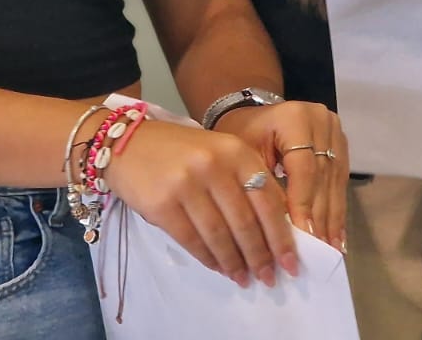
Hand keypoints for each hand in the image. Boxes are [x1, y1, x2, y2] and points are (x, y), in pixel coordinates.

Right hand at [104, 119, 298, 288]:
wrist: (130, 143)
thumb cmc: (183, 152)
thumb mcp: (221, 154)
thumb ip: (246, 183)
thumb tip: (275, 231)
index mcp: (236, 151)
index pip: (268, 200)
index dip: (281, 237)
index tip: (291, 263)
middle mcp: (214, 165)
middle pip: (245, 222)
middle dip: (259, 256)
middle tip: (268, 278)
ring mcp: (187, 184)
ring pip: (219, 235)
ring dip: (234, 262)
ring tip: (243, 279)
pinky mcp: (161, 204)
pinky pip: (192, 240)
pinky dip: (208, 258)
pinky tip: (218, 268)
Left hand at [214, 101, 349, 251]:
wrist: (251, 117)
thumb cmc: (242, 136)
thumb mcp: (246, 157)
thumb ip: (266, 188)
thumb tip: (285, 232)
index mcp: (295, 118)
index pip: (304, 169)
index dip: (304, 204)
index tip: (304, 237)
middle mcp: (320, 120)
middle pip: (322, 176)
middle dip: (320, 217)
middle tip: (319, 250)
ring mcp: (334, 131)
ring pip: (335, 181)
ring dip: (332, 217)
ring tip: (330, 248)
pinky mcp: (340, 143)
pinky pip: (339, 179)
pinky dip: (336, 208)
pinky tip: (335, 233)